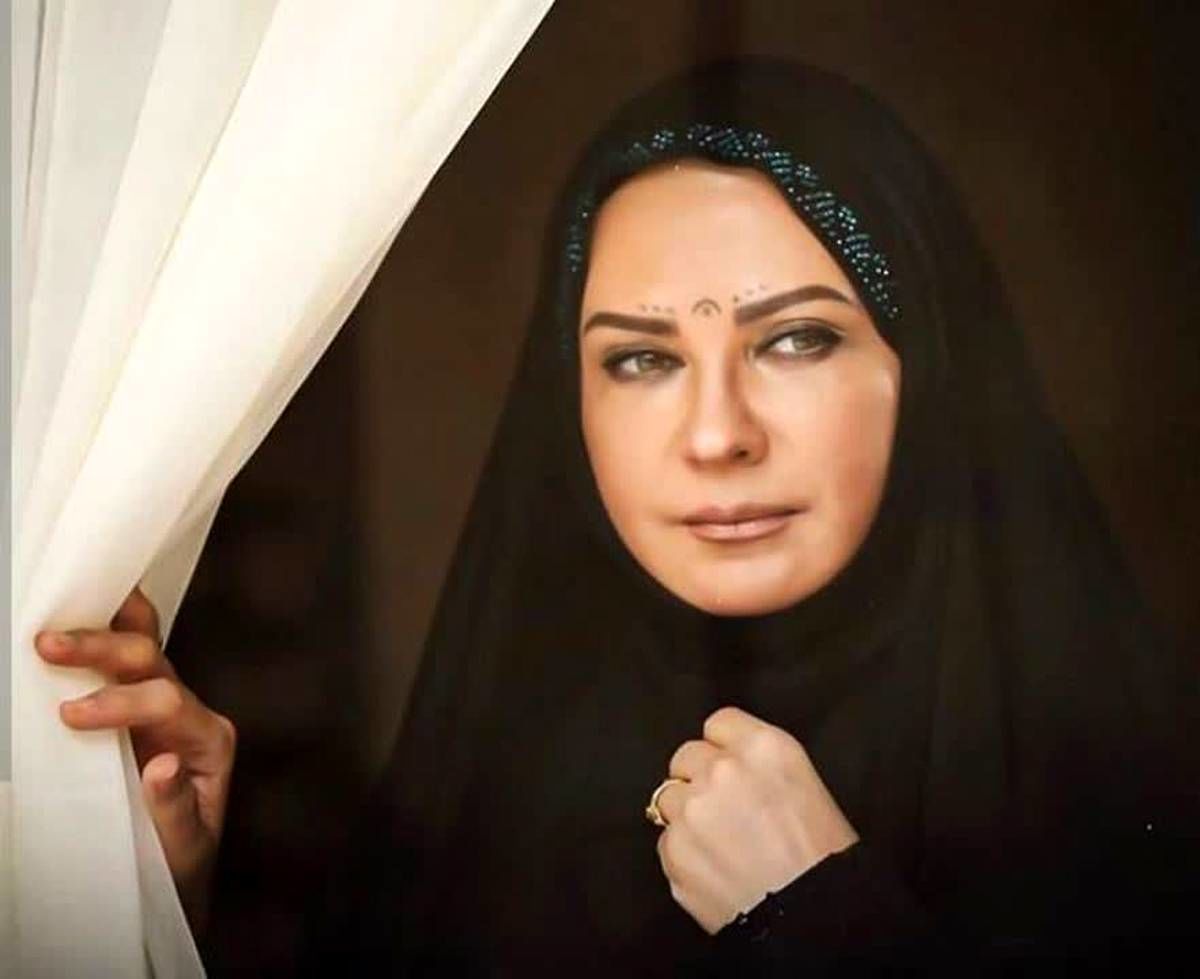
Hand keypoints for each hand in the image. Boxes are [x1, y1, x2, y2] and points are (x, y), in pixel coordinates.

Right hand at [35, 587, 235, 934]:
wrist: (177, 871)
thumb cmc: (183, 859)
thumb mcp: (184, 845)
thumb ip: (175, 807)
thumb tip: (162, 766)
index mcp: (209, 739)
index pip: (167, 702)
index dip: (119, 703)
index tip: (69, 716)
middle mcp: (190, 714)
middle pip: (153, 663)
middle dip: (104, 647)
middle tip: (50, 643)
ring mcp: (162, 709)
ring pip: (140, 652)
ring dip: (103, 629)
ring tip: (62, 611)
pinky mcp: (134, 712)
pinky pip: (120, 667)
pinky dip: (101, 639)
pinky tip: (78, 620)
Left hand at [654, 705, 857, 933]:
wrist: (814, 920)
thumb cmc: (823, 858)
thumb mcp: (804, 785)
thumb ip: (759, 764)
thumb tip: (727, 764)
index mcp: (764, 748)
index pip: (719, 723)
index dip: (725, 748)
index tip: (732, 768)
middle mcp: (722, 770)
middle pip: (687, 755)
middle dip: (700, 779)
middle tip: (726, 811)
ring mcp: (692, 810)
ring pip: (668, 797)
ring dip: (686, 815)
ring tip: (720, 844)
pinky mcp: (674, 850)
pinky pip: (667, 840)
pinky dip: (684, 853)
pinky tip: (715, 870)